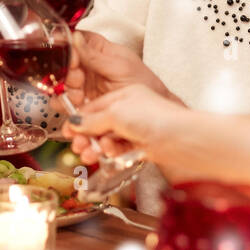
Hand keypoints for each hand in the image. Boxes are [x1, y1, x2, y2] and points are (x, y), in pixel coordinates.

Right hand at [56, 31, 171, 115]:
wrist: (150, 113)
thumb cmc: (143, 82)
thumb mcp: (119, 66)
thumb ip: (94, 55)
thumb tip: (75, 37)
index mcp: (96, 48)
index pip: (72, 40)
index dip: (66, 48)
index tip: (70, 60)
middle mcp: (87, 64)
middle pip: (62, 64)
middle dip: (66, 75)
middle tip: (78, 82)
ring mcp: (83, 83)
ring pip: (60, 85)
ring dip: (64, 93)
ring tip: (79, 97)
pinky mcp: (82, 101)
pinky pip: (66, 103)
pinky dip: (66, 107)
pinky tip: (78, 107)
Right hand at [63, 83, 186, 164]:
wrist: (180, 139)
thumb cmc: (154, 118)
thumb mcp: (116, 113)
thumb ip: (93, 119)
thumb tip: (75, 122)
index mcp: (125, 94)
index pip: (96, 105)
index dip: (80, 117)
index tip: (68, 129)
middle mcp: (131, 110)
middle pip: (101, 123)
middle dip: (87, 135)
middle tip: (77, 146)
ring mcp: (137, 128)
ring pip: (109, 139)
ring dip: (98, 147)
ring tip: (90, 154)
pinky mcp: (143, 145)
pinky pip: (121, 150)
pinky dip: (113, 153)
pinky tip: (109, 155)